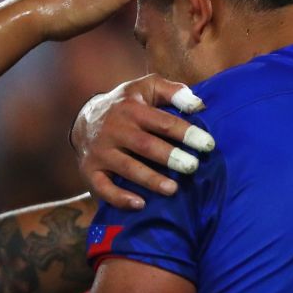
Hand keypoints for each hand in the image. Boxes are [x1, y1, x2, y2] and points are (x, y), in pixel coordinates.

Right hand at [72, 75, 214, 209]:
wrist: (84, 117)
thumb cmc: (128, 103)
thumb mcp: (147, 88)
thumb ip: (173, 91)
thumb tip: (199, 105)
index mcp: (131, 109)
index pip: (163, 122)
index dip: (186, 133)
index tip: (208, 145)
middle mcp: (114, 130)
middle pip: (145, 145)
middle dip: (170, 157)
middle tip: (193, 167)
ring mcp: (100, 151)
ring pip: (127, 167)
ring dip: (151, 180)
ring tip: (173, 189)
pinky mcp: (89, 170)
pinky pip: (102, 187)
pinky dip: (119, 198)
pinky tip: (140, 204)